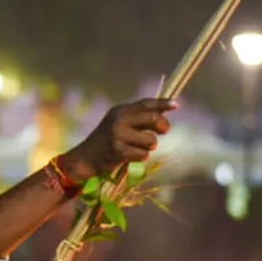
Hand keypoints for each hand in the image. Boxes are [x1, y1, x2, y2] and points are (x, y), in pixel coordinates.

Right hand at [61, 98, 176, 181]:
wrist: (85, 157)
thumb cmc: (106, 140)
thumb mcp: (118, 122)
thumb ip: (136, 117)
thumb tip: (162, 112)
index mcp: (120, 110)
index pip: (145, 104)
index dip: (162, 103)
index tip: (176, 105)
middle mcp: (119, 120)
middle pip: (153, 119)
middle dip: (163, 126)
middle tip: (163, 131)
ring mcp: (118, 136)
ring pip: (151, 140)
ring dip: (150, 146)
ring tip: (139, 147)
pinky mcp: (118, 152)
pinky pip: (143, 155)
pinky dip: (141, 157)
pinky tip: (131, 156)